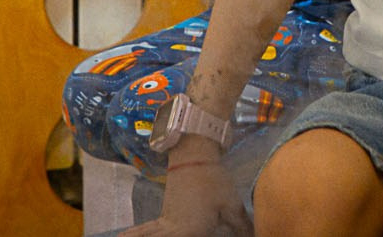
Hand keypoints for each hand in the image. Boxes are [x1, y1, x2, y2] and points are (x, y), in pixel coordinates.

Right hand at [126, 155, 247, 236]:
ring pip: (148, 234)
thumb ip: (241, 226)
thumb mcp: (231, 205)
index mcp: (190, 232)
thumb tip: (255, 235)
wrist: (193, 153)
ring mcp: (166, 218)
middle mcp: (173, 229)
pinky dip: (138, 232)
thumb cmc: (214, 180)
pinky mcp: (165, 208)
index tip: (187, 236)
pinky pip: (148, 227)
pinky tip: (127, 233)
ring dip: (137, 236)